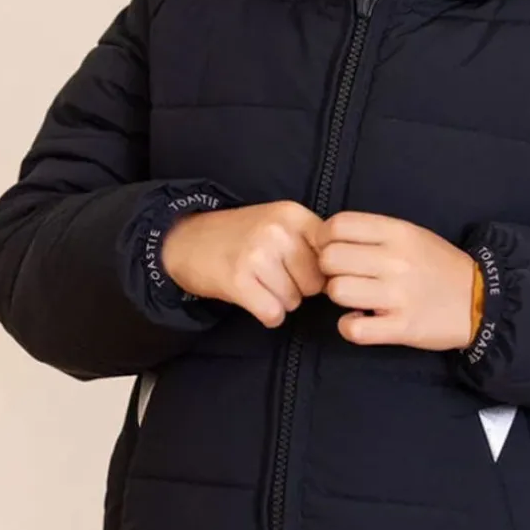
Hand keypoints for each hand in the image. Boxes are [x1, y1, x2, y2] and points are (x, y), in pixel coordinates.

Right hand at [161, 200, 326, 327]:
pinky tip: (253, 298)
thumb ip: (311, 240)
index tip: (307, 270)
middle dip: (300, 288)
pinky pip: (273, 314)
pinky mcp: (238, 281)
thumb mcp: (278, 222)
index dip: (323, 270)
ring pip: (294, 301)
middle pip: (316, 283)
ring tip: (260, 283)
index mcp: (293, 215)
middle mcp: (277, 231)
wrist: (185, 240)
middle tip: (275, 276)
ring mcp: (257, 255)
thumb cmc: (240, 235)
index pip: (333, 254)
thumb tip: (344, 274)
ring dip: (280, 301)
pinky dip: (266, 314)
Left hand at [313, 211, 476, 349]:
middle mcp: (396, 260)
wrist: (481, 300)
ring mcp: (399, 295)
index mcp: (397, 232)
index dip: (324, 238)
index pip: (338, 225)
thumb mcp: (411, 234)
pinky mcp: (402, 327)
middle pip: (330, 259)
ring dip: (339, 297)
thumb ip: (372, 233)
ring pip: (338, 291)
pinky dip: (350, 327)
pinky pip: (354, 329)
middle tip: (342, 276)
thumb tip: (326, 238)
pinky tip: (361, 321)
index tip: (333, 250)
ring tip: (354, 299)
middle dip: (328, 269)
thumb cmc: (437, 265)